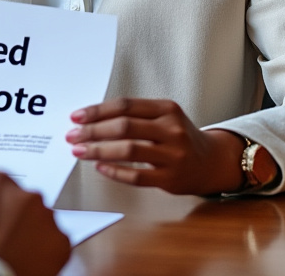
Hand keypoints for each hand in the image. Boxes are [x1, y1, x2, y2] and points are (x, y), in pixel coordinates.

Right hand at [0, 172, 69, 275]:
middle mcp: (24, 194)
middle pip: (21, 202)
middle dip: (13, 218)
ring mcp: (46, 217)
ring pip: (40, 223)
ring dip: (31, 235)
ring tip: (13, 254)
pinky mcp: (60, 241)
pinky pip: (54, 245)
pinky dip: (45, 254)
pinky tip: (27, 263)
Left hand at [66, 98, 247, 195]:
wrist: (211, 162)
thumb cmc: (179, 137)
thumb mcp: (164, 117)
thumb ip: (135, 115)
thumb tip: (92, 119)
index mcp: (167, 109)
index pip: (125, 105)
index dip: (97, 111)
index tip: (76, 117)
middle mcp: (172, 129)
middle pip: (124, 126)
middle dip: (93, 131)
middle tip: (72, 136)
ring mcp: (173, 154)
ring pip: (128, 150)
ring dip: (99, 150)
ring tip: (80, 151)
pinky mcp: (171, 178)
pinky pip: (137, 176)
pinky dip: (115, 171)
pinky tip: (100, 168)